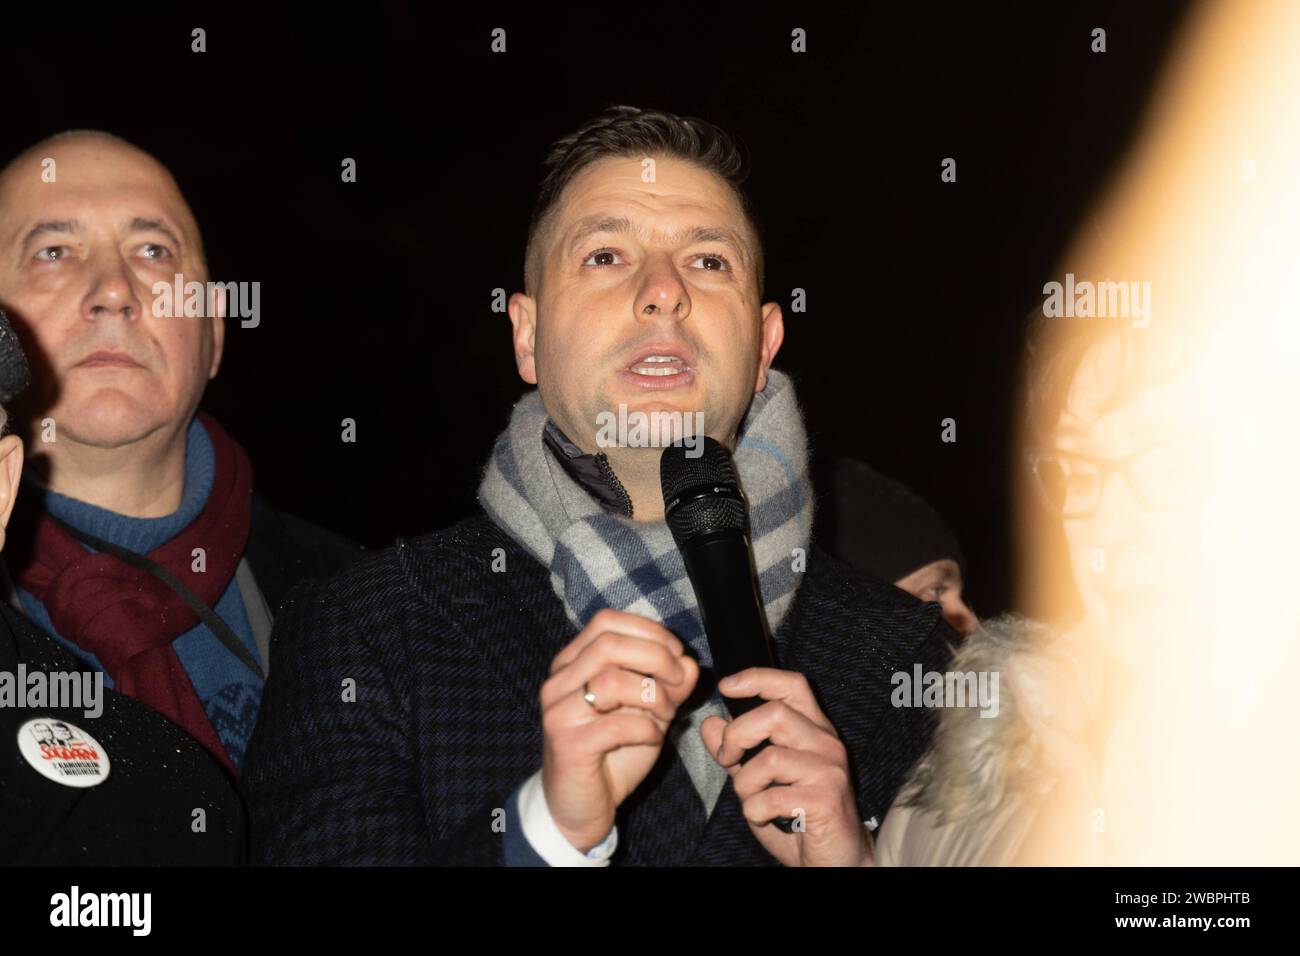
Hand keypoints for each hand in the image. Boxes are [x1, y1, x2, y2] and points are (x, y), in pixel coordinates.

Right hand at [540, 609, 698, 852]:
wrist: (580, 806)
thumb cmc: (612, 753)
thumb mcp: (648, 712)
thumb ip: (669, 685)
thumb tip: (690, 663)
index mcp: (572, 663)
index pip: (606, 621)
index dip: (648, 631)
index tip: (677, 653)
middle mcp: (559, 681)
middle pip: (608, 643)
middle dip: (656, 657)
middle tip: (679, 679)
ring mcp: (559, 712)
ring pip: (611, 681)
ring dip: (653, 695)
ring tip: (666, 715)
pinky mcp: (567, 745)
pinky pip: (616, 725)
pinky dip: (646, 728)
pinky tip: (652, 737)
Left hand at [700, 667, 873, 865]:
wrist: (834, 860)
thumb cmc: (798, 817)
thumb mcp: (759, 780)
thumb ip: (737, 751)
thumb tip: (710, 723)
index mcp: (813, 730)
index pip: (791, 685)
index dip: (757, 678)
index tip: (726, 686)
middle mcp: (826, 743)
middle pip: (774, 714)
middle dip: (737, 736)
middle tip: (727, 760)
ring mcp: (830, 770)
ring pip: (769, 758)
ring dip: (745, 784)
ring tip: (752, 801)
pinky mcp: (827, 799)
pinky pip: (772, 797)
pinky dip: (754, 811)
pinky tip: (763, 818)